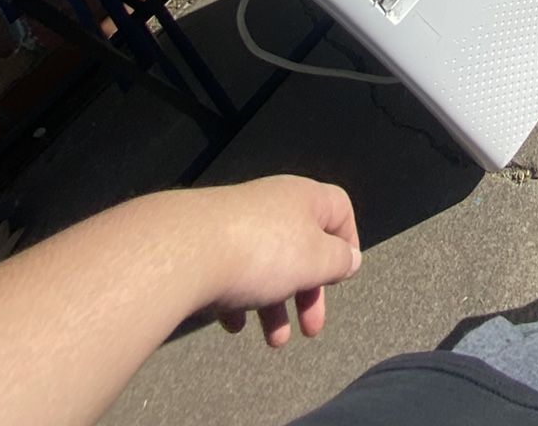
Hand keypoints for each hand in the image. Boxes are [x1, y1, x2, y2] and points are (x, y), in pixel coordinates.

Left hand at [188, 176, 361, 347]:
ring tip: (274, 340)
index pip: (339, 210)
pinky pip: (233, 274)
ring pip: (267, 266)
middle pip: (302, 247)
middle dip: (308, 292)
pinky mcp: (208, 245)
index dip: (347, 243)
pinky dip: (239, 300)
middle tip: (311, 326)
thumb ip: (339, 261)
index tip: (342, 276)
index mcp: (304, 198)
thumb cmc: (260, 251)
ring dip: (275, 306)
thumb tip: (350, 258)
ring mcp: (238, 224)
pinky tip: (235, 323)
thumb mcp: (315, 260)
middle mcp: (273, 205)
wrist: (187, 251)